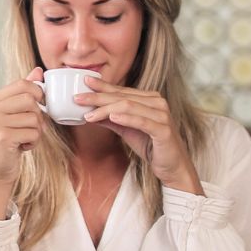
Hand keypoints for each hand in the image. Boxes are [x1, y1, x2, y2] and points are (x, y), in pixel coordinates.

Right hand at [0, 68, 43, 218]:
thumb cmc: (8, 143)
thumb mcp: (15, 115)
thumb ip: (25, 92)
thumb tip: (38, 71)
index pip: (23, 84)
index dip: (37, 94)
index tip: (36, 108)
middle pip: (31, 99)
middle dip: (38, 116)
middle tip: (28, 129)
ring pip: (35, 117)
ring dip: (36, 132)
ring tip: (23, 139)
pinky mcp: (2, 137)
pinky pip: (33, 133)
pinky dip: (33, 142)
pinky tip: (21, 148)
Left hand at [77, 77, 204, 194]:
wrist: (172, 166)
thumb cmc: (151, 146)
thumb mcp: (126, 130)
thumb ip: (111, 120)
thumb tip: (89, 112)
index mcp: (150, 99)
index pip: (121, 91)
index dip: (102, 87)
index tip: (84, 84)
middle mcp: (157, 102)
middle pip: (122, 97)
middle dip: (98, 97)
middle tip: (78, 98)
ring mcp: (162, 115)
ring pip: (129, 106)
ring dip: (106, 110)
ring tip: (89, 114)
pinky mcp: (163, 130)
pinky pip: (142, 121)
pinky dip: (126, 118)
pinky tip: (112, 117)